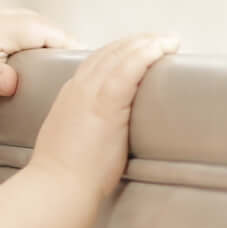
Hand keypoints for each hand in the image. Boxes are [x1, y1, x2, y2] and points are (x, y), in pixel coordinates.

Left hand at [0, 6, 70, 121]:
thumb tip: (9, 80)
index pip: (41, 30)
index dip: (65, 43)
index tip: (82, 59)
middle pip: (39, 22)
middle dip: (60, 40)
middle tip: (79, 61)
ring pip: (30, 21)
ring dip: (47, 37)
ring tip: (63, 58)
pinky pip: (19, 24)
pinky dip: (33, 36)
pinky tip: (41, 53)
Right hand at [31, 32, 181, 193]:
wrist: (58, 187)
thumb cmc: (65, 176)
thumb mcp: (70, 141)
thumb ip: (85, 128)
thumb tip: (103, 134)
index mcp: (70, 96)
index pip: (96, 62)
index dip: (119, 52)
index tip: (138, 50)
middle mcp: (79, 88)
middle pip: (109, 51)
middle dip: (137, 41)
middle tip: (160, 40)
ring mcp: (91, 92)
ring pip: (121, 53)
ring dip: (147, 42)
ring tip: (168, 41)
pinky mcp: (107, 102)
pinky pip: (130, 67)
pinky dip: (147, 53)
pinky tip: (162, 48)